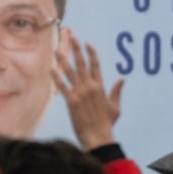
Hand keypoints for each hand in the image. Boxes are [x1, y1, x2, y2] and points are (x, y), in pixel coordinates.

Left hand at [53, 33, 123, 150]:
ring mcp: (80, 93)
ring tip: (56, 49)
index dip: (91, 53)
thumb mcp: (115, 107)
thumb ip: (116, 92)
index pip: (96, 65)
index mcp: (100, 87)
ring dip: (62, 59)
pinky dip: (56, 77)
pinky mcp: (71, 101)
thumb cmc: (107, 124)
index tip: (87, 43)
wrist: (98, 137)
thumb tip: (122, 78)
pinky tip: (50, 69)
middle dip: (76, 49)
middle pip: (82, 63)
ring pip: (69, 72)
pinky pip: (62, 86)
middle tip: (72, 36)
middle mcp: (90, 87)